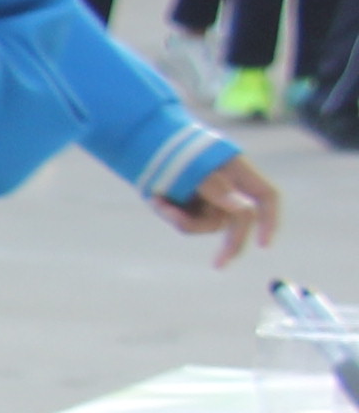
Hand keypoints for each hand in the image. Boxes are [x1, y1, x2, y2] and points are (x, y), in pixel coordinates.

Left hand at [167, 158, 284, 264]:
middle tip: (218, 266)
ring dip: (182, 219)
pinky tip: (156, 198)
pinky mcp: (191, 207)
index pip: (266, 197)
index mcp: (238, 172)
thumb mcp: (197, 171)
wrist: (141, 147)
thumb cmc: (174, 154)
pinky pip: (187, 222)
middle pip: (239, 221)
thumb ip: (220, 190)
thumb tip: (244, 211)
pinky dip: (171, 214)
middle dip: (229, 243)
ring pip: (207, 225)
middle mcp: (229, 188)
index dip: (270, 220)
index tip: (263, 246)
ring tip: (159, 200)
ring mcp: (210, 199)